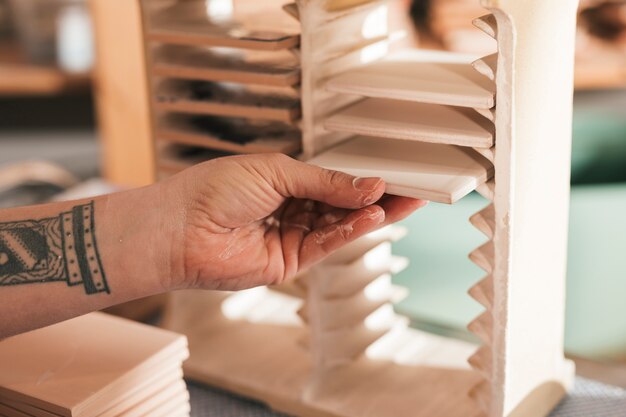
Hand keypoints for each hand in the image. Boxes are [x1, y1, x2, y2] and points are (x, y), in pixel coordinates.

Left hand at [163, 154, 425, 290]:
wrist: (180, 228)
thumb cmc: (213, 191)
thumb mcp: (275, 172)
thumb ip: (324, 182)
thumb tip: (367, 185)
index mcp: (285, 182)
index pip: (335, 181)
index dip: (364, 178)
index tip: (395, 172)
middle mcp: (291, 210)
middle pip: (343, 205)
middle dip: (377, 198)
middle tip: (413, 189)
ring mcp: (291, 237)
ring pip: (340, 226)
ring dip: (370, 214)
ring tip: (400, 201)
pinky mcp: (290, 262)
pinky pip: (327, 245)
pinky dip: (350, 231)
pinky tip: (371, 217)